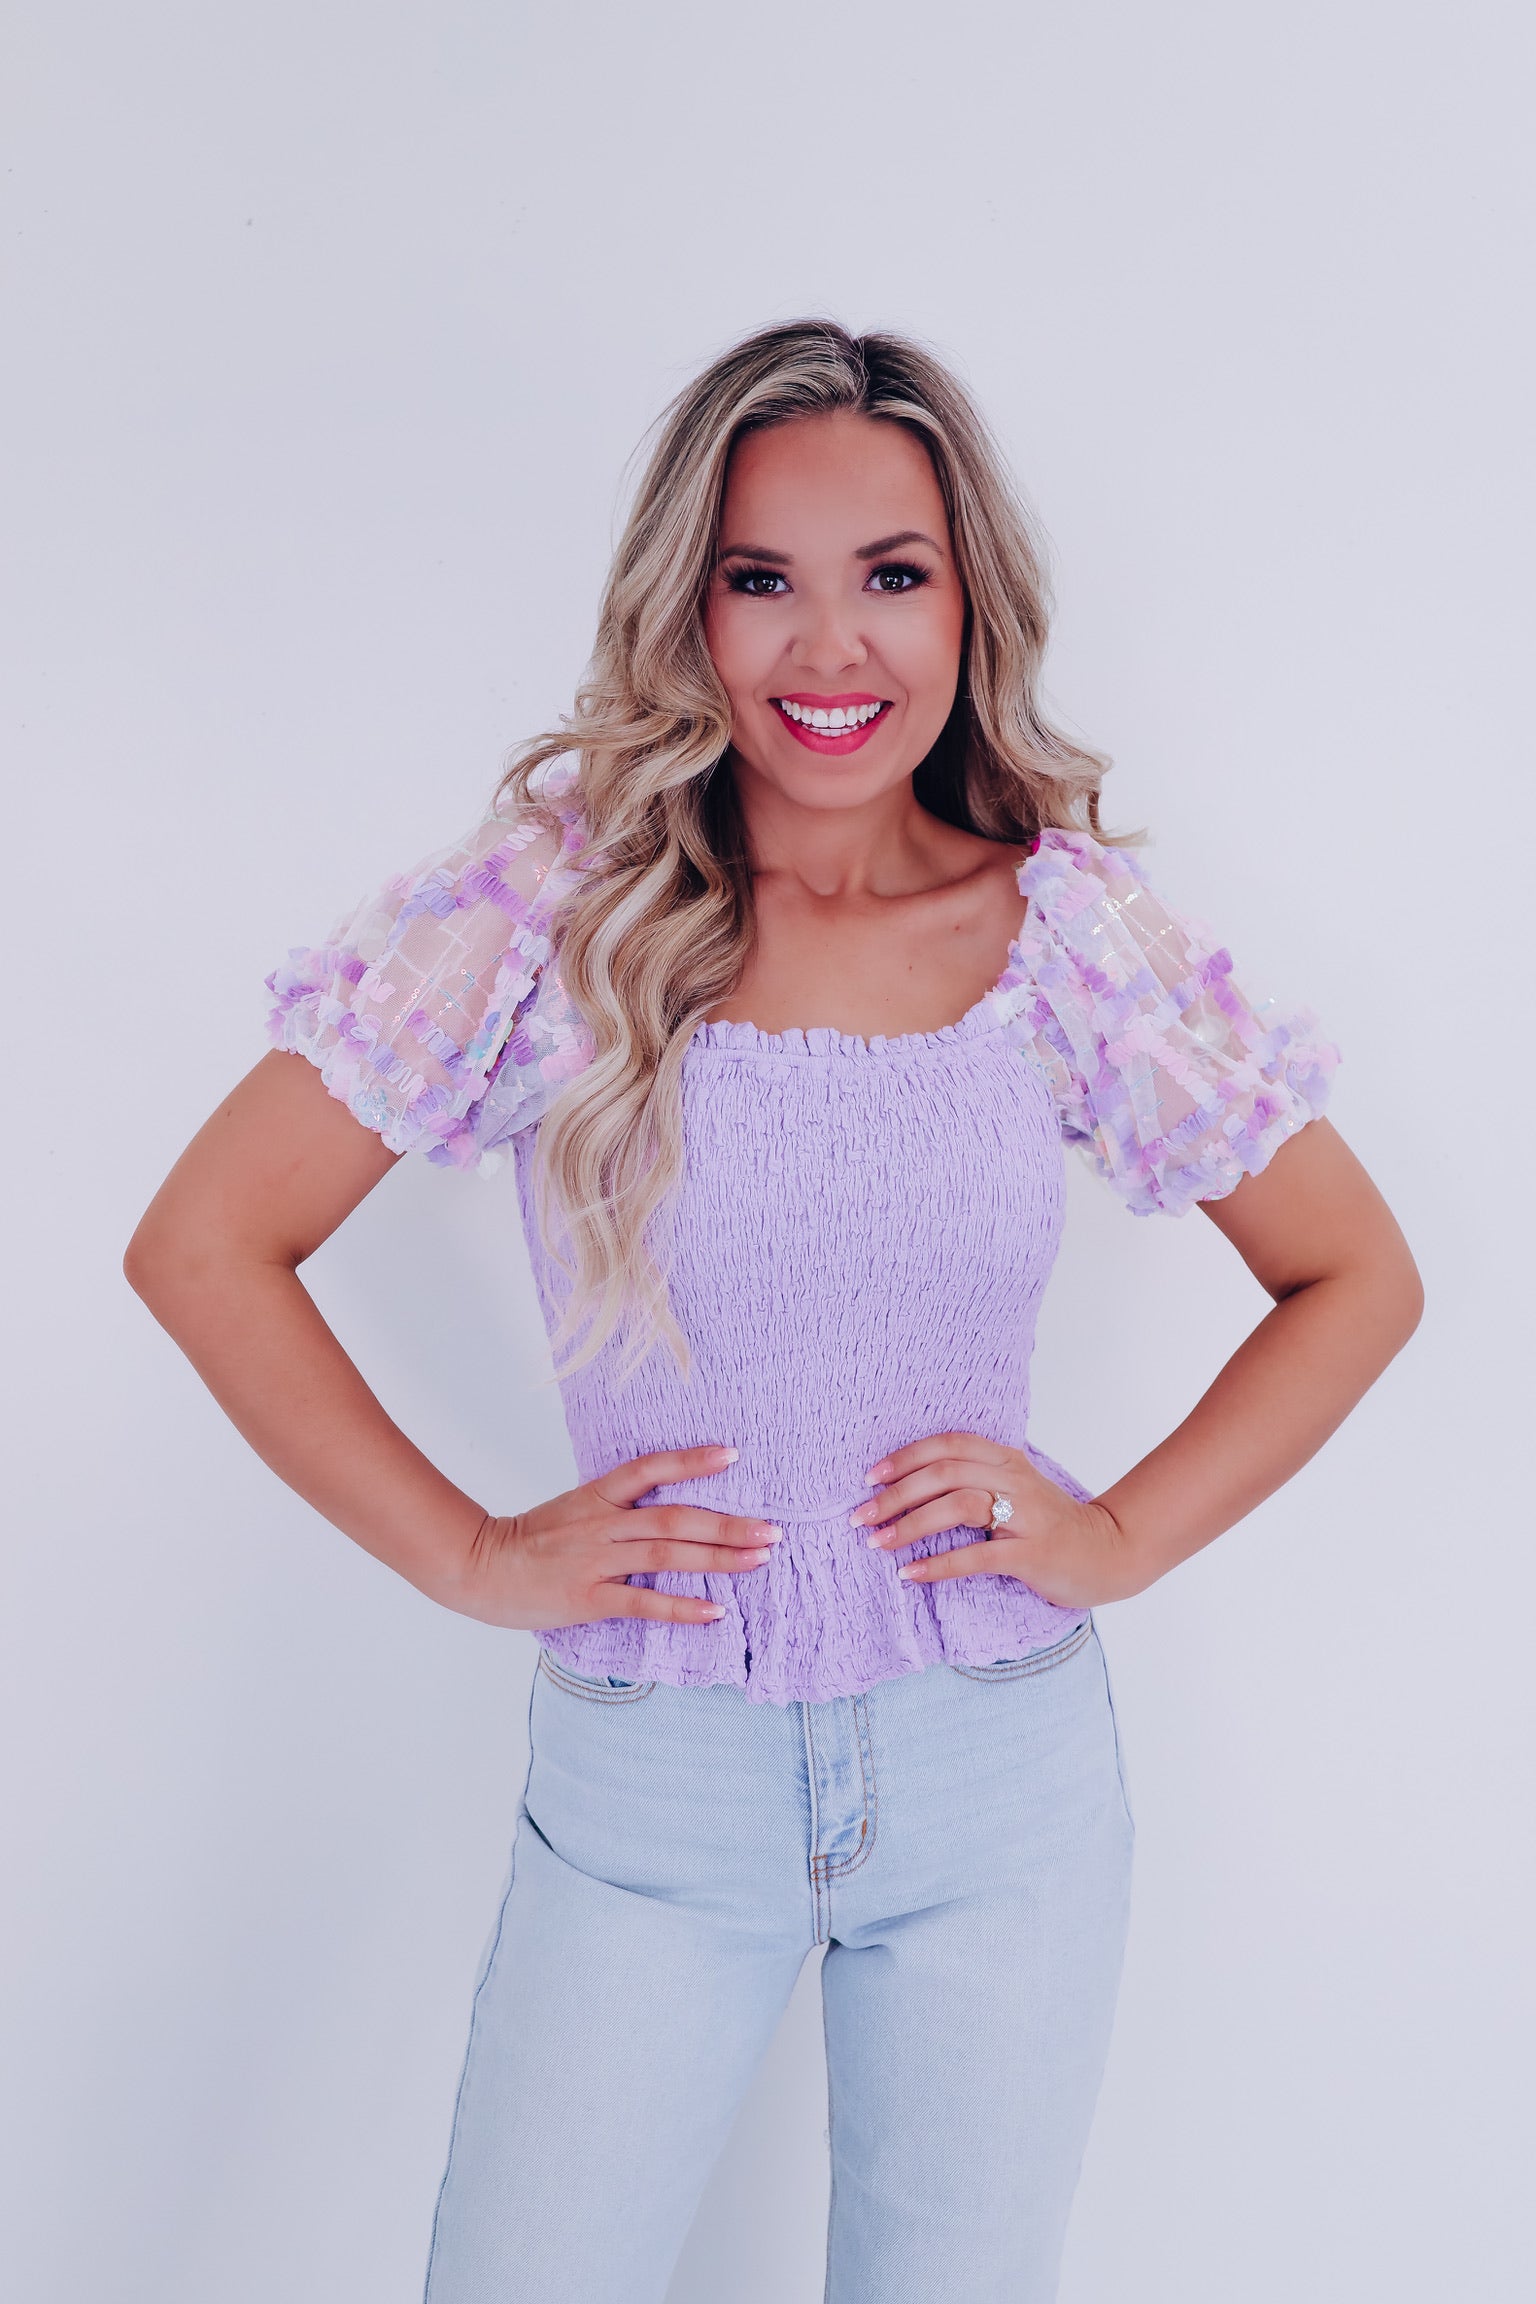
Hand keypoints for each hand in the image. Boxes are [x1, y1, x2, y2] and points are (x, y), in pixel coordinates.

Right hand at [437, 1446, 781, 1630]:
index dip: (692, 1461)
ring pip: (667, 1553)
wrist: (476, 1567)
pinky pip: (642, 1599)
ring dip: (719, 1558)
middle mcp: (602, 1523)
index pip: (650, 1468)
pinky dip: (680, 1605)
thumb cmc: (527, 1543)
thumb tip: (661, 1512)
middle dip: (729, 1523)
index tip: (733, 1456)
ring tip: (758, 1560)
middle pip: (676, 1516)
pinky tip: (714, 1611)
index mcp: (597, 1496)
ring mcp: (595, 1559)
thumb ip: (614, 1510)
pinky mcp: (587, 1597)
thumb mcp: (572, 1511)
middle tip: (772, 1530)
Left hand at [849, 1432, 1142, 1609]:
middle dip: (895, 1495)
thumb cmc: (1052, 1524)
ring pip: (957, 1506)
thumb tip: (911, 1485)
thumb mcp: (1015, 1490)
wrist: (1110, 1552)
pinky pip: (978, 1555)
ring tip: (878, 1543)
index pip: (948, 1444)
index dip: (904, 1457)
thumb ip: (975, 1480)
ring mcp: (1026, 1516)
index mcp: (1007, 1460)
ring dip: (910, 1525)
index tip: (869, 1477)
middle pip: (944, 1473)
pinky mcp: (1033, 1553)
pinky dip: (939, 1564)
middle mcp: (1015, 1479)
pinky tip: (911, 1574)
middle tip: (860, 1516)